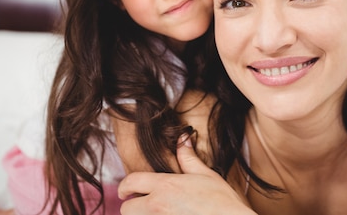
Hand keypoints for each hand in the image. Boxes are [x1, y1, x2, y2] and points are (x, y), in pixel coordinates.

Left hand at [118, 135, 255, 214]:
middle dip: (131, 206)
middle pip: (126, 209)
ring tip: (155, 212)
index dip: (124, 186)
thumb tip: (182, 139)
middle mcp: (158, 206)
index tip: (125, 190)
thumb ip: (188, 158)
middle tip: (140, 204)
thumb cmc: (222, 202)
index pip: (131, 182)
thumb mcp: (206, 175)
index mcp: (166, 186)